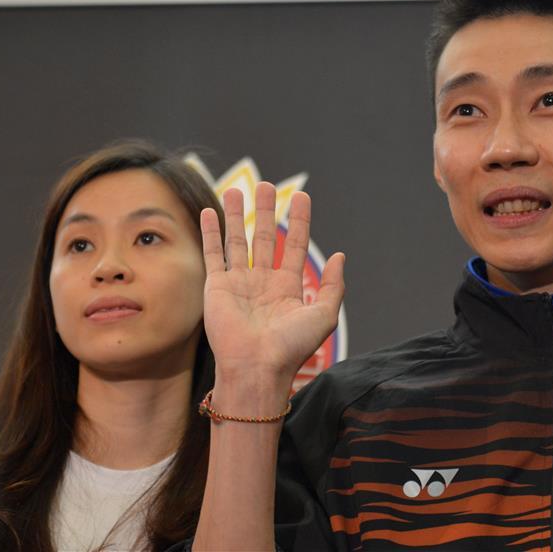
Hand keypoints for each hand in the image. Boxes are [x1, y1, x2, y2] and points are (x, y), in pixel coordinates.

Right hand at [200, 182, 344, 388]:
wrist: (256, 367)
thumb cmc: (291, 346)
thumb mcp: (324, 315)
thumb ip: (334, 285)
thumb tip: (341, 255)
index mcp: (288, 288)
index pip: (296, 245)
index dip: (300, 221)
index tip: (301, 197)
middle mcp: (263, 282)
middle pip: (265, 237)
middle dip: (265, 211)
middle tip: (265, 185)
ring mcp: (239, 283)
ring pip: (237, 240)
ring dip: (236, 215)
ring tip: (236, 189)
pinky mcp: (217, 287)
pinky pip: (214, 253)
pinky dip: (212, 232)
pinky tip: (211, 212)